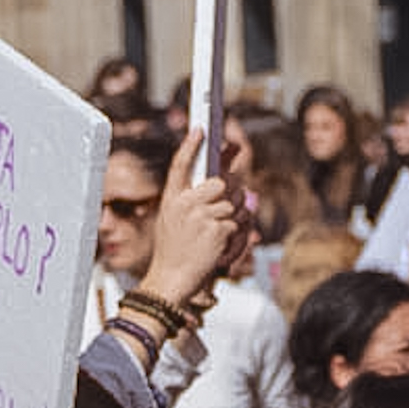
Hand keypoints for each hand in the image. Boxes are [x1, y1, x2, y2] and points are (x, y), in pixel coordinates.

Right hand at [139, 134, 240, 313]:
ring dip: (233, 216)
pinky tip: (216, 244)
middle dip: (228, 195)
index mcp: (172, 199)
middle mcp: (184, 204)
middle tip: (221, 210)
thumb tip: (226, 179)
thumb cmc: (175, 250)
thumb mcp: (176, 219)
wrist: (171, 279)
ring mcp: (200, 217)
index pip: (180, 164)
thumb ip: (196, 197)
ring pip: (233, 203)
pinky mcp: (216, 230)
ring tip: (214, 232)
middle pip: (221, 183)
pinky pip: (236, 223)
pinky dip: (232, 234)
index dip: (191, 145)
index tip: (201, 128)